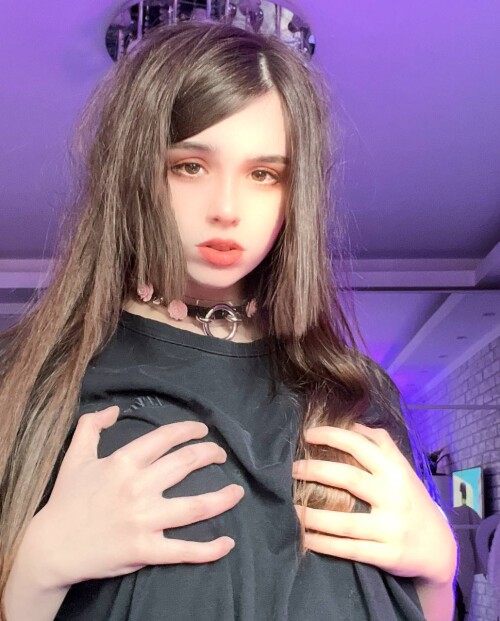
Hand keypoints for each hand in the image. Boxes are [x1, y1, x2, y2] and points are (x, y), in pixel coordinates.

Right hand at [30, 406, 243, 589]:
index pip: (165, 437)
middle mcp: (138, 487)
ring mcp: (144, 520)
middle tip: (220, 454)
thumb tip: (113, 410)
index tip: (202, 430)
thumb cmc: (66, 501)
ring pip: (195, 506)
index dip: (189, 430)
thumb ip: (91, 426)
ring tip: (237, 491)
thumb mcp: (74, 457)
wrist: (51, 548)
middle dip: (210, 454)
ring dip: (222, 497)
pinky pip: (184, 550)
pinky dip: (209, 548)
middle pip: (186, 463)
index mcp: (123, 462)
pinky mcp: (145, 550)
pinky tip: (227, 542)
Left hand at [292, 423, 456, 585]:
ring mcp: (391, 527)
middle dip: (315, 471)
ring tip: (290, 508)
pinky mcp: (387, 555)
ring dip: (313, 516)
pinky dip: (325, 544)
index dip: (333, 436)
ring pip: (345, 521)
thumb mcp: (402, 469)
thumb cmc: (411, 500)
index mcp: (395, 471)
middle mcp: (394, 496)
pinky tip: (305, 538)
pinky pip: (350, 549)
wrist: (439, 547)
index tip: (307, 434)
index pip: (360, 446)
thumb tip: (351, 422)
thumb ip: (381, 444)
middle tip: (292, 469)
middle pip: (349, 478)